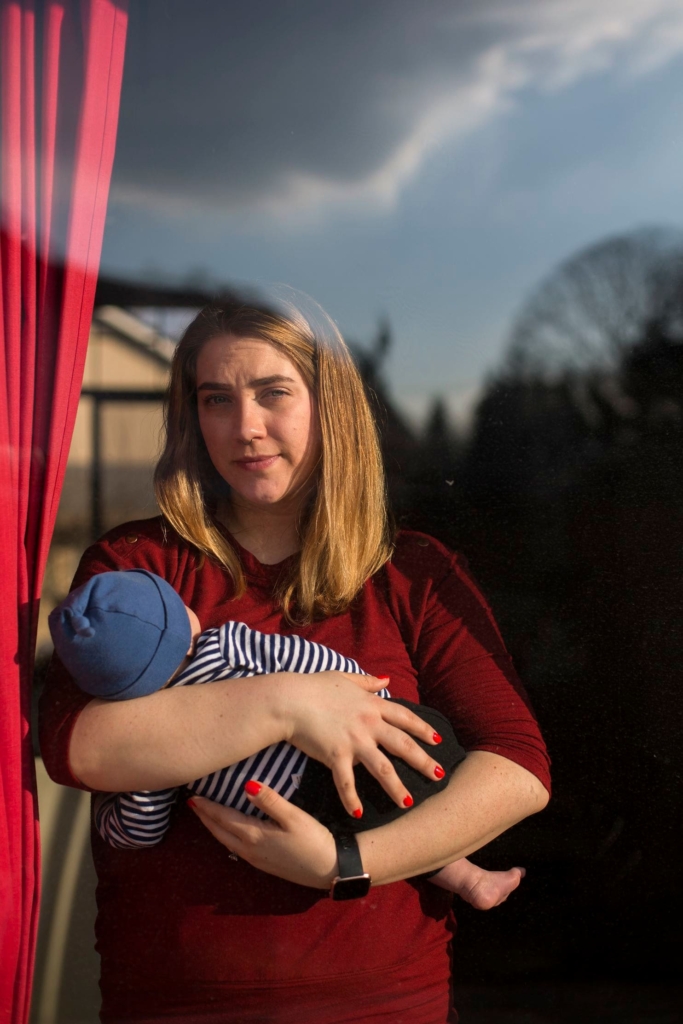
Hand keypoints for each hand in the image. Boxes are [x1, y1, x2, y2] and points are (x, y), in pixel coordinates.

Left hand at [188, 784, 337, 888]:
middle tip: (192, 803)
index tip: (192, 795)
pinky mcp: (263, 864)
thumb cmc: (313, 840)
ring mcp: (255, 859)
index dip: (207, 807)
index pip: (223, 818)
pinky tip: (229, 830)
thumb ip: (270, 801)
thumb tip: (246, 785)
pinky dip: (225, 835)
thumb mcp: (294, 817)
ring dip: (213, 827)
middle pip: (219, 832)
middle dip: (205, 817)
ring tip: (205, 814)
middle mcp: (249, 850)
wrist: (328, 869)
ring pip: (225, 841)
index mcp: (254, 836)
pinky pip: (235, 847)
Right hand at [273, 670, 443, 815]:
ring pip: (382, 767)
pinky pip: (346, 781)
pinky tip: (357, 813)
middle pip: (402, 744)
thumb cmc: (313, 686)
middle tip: (439, 775)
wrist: (290, 699)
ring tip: (408, 802)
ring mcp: (353, 741)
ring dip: (396, 787)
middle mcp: (368, 724)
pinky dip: (351, 798)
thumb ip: (366, 681)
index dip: (422, 728)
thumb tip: (384, 679)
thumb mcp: (344, 678)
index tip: (437, 739)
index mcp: (372, 705)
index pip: (404, 717)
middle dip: (423, 761)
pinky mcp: (335, 755)